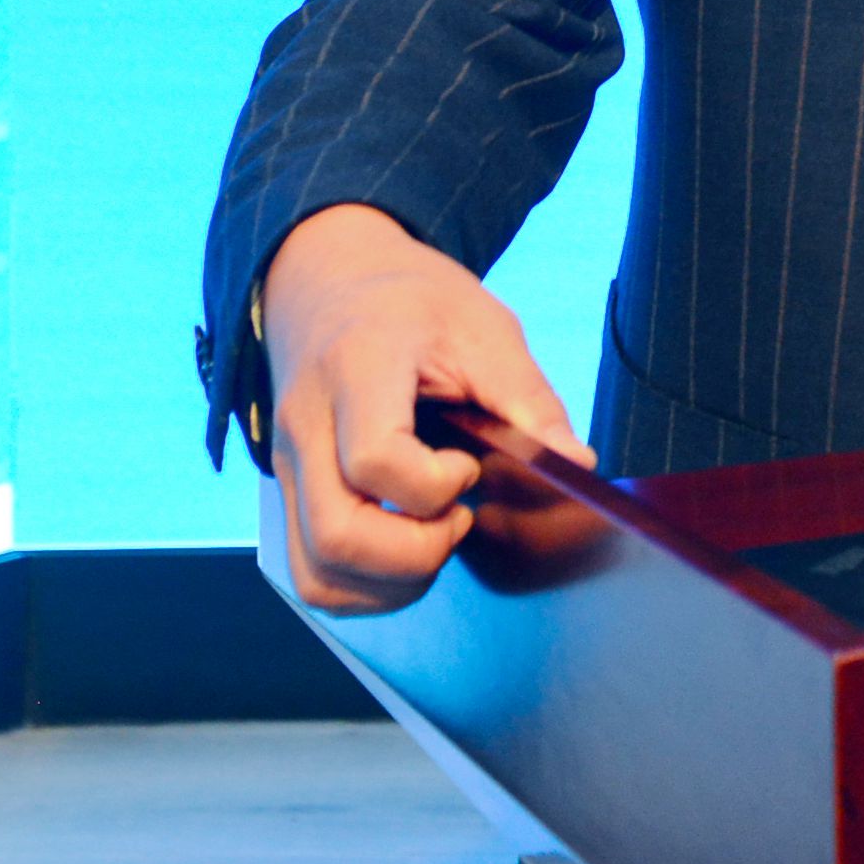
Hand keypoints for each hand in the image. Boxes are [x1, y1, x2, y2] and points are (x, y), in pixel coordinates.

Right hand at [256, 202, 588, 612]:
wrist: (326, 275)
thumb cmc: (408, 300)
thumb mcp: (481, 326)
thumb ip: (527, 399)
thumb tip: (576, 465)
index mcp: (356, 368)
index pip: (376, 460)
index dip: (437, 486)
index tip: (470, 464)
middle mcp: (306, 423)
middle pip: (337, 534)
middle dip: (416, 555)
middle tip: (458, 517)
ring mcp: (287, 464)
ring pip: (315, 571)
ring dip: (389, 583)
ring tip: (433, 537)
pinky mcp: (287, 490)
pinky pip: (309, 573)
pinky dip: (361, 588)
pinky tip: (404, 550)